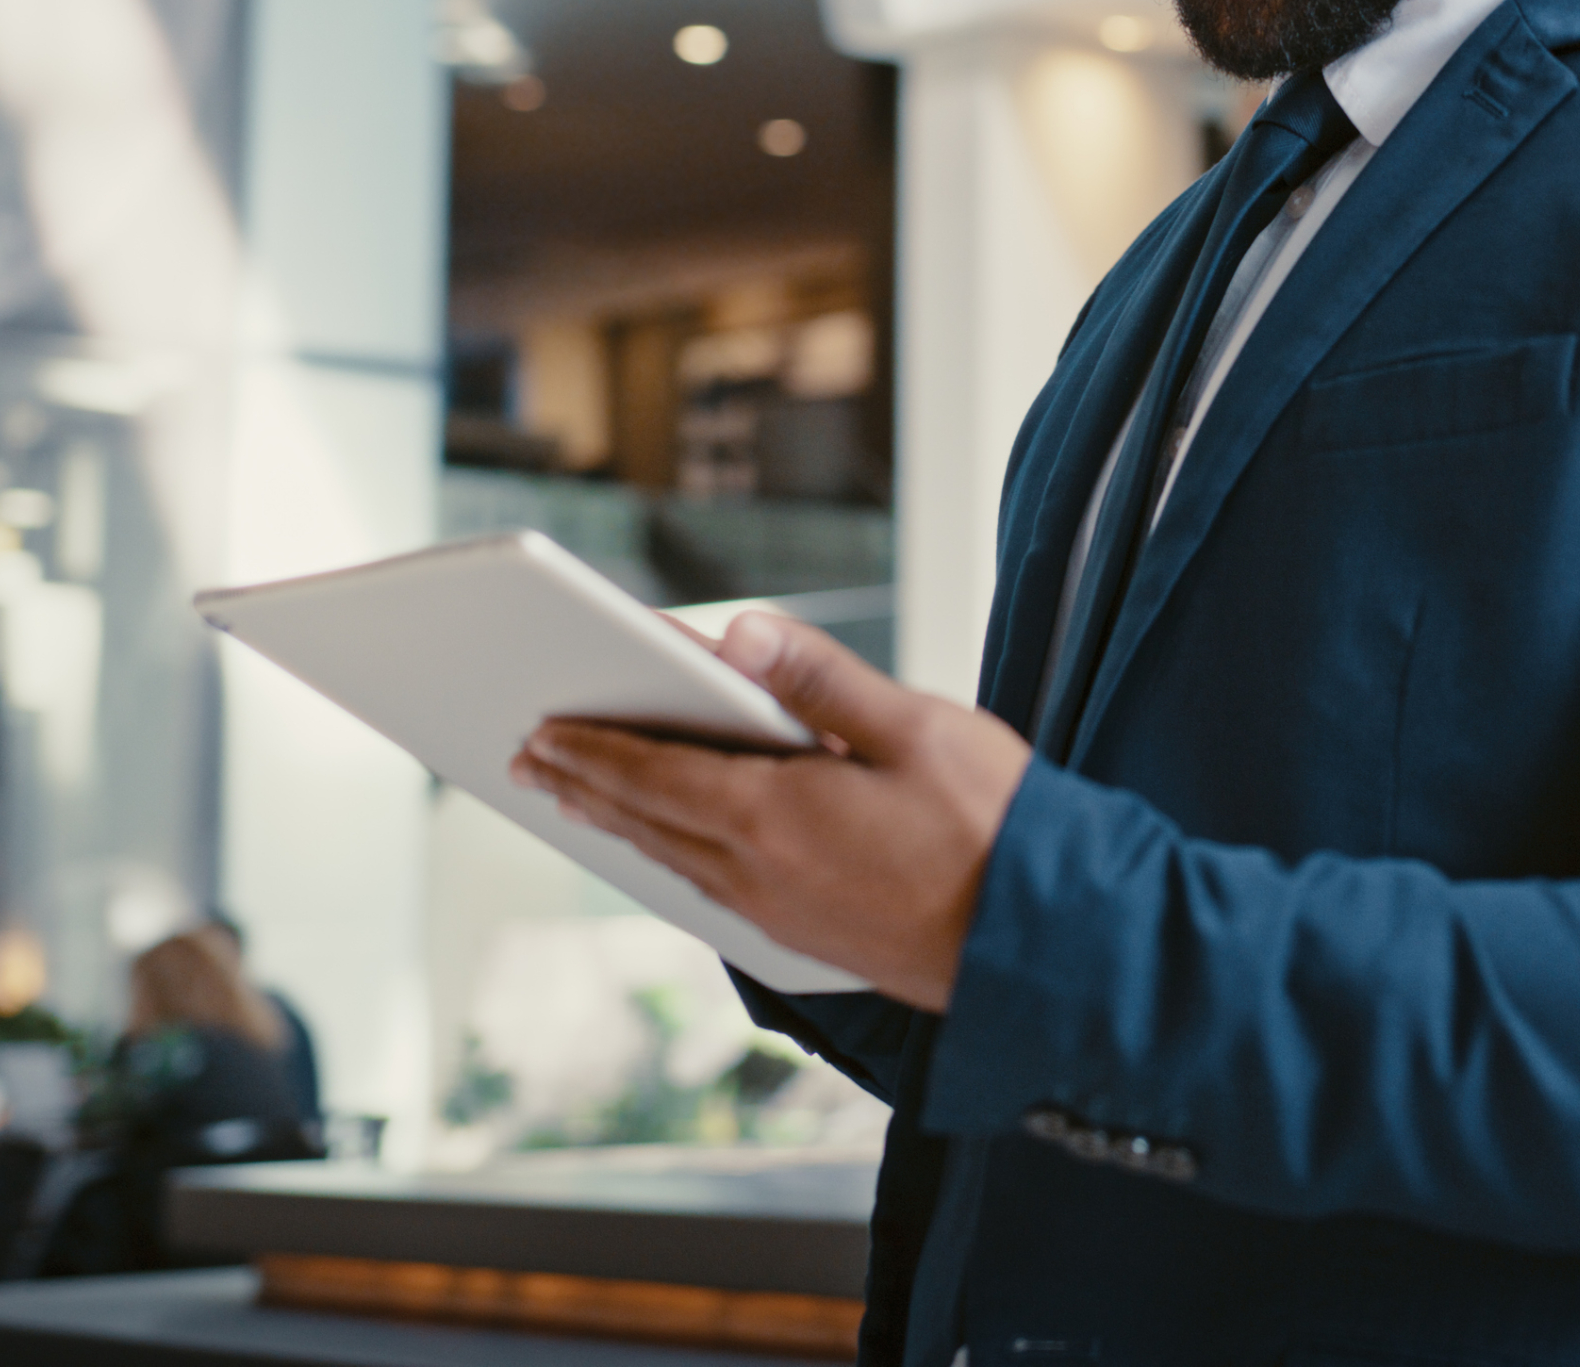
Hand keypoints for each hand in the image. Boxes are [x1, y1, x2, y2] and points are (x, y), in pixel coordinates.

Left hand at [511, 611, 1031, 1011]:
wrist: (1052, 946)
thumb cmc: (999, 828)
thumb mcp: (917, 727)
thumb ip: (822, 680)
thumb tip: (740, 633)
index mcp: (777, 815)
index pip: (656, 773)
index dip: (593, 747)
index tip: (541, 727)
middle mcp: (761, 874)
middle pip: (648, 821)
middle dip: (584, 784)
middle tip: (527, 759)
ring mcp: (782, 914)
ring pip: (674, 860)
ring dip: (618, 824)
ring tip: (575, 800)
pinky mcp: (809, 939)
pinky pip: (711, 891)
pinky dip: (669, 860)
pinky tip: (668, 854)